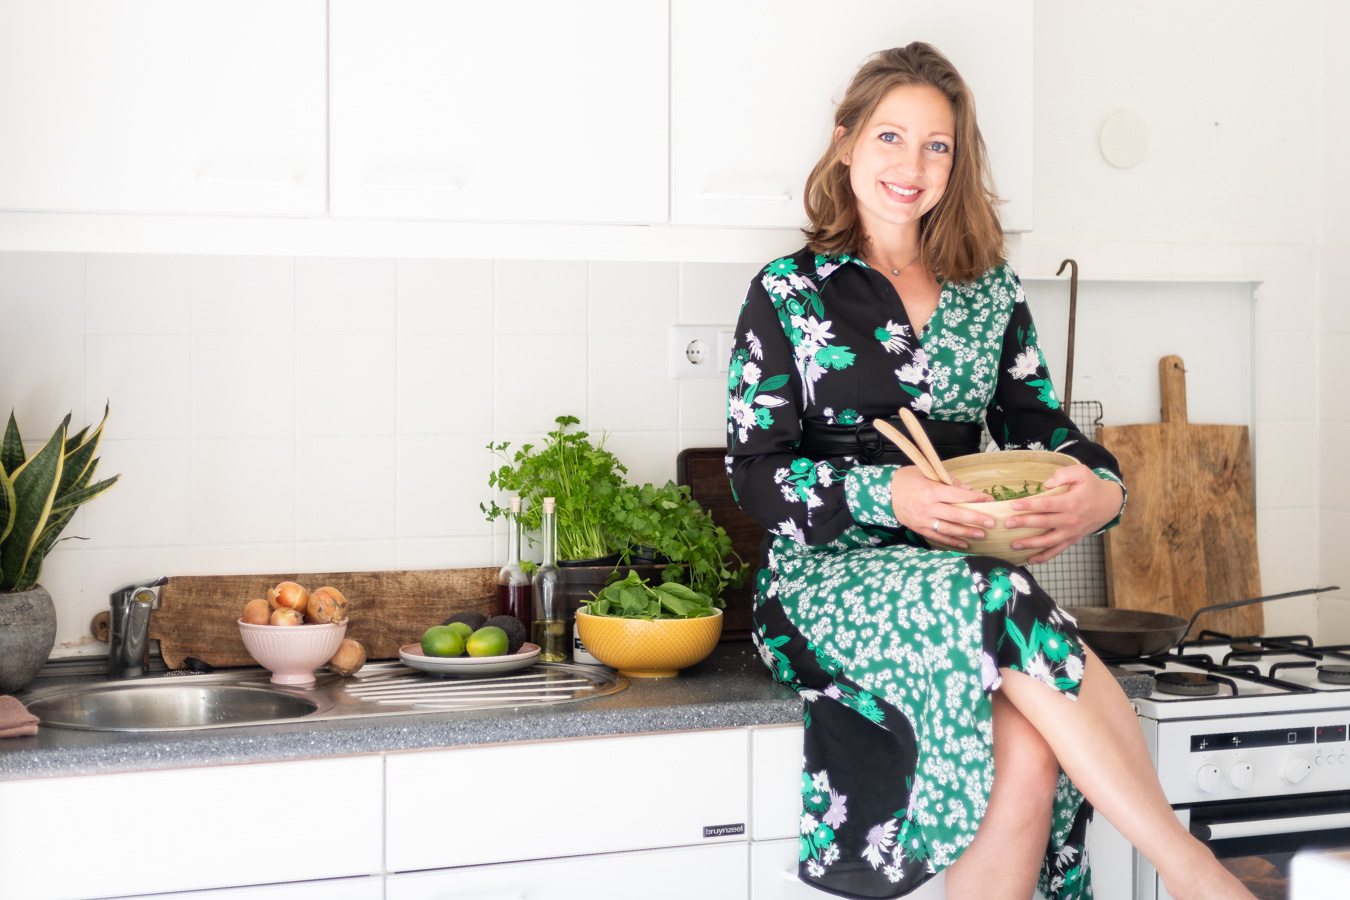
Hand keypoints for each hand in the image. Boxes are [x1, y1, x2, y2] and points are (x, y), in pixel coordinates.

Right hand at [890, 465, 993, 550]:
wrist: (884, 493)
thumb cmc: (906, 480)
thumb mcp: (926, 473)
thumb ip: (948, 482)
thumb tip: (967, 491)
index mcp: (931, 491)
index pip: (958, 496)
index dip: (975, 499)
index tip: (988, 500)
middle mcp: (928, 507)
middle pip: (956, 515)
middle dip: (975, 519)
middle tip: (991, 522)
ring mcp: (923, 520)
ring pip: (949, 528)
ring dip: (967, 532)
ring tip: (982, 534)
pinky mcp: (919, 528)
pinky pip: (938, 536)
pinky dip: (952, 541)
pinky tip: (964, 543)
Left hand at [1002, 465, 1123, 563]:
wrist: (1110, 503)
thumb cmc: (1092, 486)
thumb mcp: (1082, 473)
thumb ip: (1063, 474)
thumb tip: (1046, 483)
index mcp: (1071, 502)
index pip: (1046, 505)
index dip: (1029, 505)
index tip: (1013, 505)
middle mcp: (1070, 520)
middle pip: (1043, 523)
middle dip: (1023, 524)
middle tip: (1007, 524)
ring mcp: (1071, 532)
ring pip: (1048, 541)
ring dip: (1030, 544)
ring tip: (1013, 545)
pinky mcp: (1071, 540)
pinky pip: (1056, 551)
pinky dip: (1043, 557)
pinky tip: (1029, 560)